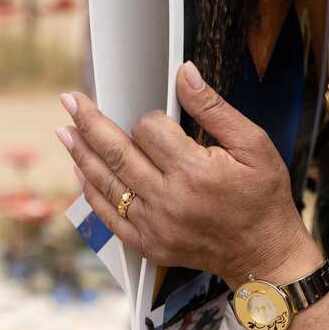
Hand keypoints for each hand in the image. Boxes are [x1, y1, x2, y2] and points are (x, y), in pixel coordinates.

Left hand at [57, 61, 316, 284]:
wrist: (264, 256)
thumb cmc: (264, 197)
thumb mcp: (253, 145)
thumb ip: (215, 109)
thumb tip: (184, 73)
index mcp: (195, 171)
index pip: (150, 130)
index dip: (152, 119)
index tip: (163, 120)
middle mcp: (169, 200)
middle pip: (117, 153)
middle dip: (90, 122)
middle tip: (69, 101)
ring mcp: (155, 226)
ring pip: (106, 183)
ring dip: (81, 154)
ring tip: (64, 130)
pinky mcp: (149, 244)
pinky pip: (109, 217)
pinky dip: (91, 192)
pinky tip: (81, 171)